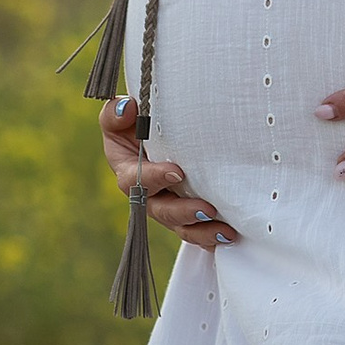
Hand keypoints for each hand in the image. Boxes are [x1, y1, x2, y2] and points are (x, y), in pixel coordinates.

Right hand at [99, 94, 238, 251]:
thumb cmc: (136, 125)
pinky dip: (210, 237)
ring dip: (202, 231)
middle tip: (206, 209)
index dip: (154, 178)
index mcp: (127, 171)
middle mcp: (147, 195)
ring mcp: (167, 207)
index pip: (136, 180)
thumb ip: (116, 113)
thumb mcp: (120, 117)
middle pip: (161, 210)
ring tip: (224, 230)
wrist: (156, 135)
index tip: (177, 172)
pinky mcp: (184, 215)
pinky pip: (196, 232)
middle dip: (183, 212)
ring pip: (181, 227)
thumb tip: (128, 107)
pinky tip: (228, 236)